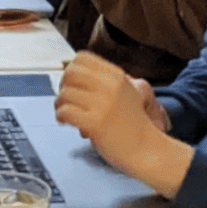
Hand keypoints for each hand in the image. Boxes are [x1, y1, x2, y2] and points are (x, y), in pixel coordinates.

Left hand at [55, 53, 180, 188]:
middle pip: (70, 72)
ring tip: (65, 114)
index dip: (71, 69)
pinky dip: (61, 116)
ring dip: (59, 104)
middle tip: (66, 99)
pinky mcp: (95, 123)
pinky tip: (66, 122)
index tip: (71, 82)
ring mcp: (103, 104)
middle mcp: (110, 86)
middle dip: (63, 85)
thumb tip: (73, 73)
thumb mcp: (125, 93)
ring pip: (65, 93)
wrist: (147, 150)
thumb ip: (104, 82)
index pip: (82, 57)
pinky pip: (65, 111)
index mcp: (117, 76)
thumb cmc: (134, 126)